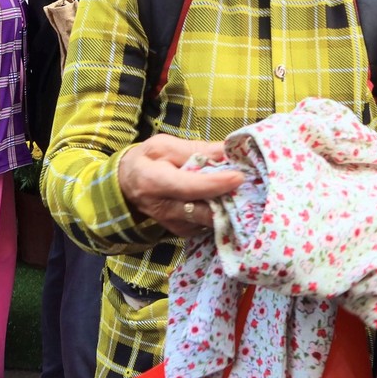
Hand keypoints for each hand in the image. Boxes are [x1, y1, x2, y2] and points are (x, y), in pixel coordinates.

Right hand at [118, 135, 243, 235]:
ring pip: (208, 220)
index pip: (189, 187)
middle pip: (203, 210)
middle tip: (251, 182)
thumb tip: (227, 149)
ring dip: (228, 206)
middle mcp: (163, 209)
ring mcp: (173, 224)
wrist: (125, 184)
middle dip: (228, 198)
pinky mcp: (182, 231)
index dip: (216, 183)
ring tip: (243, 189)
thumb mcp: (165, 146)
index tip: (239, 176)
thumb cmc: (147, 160)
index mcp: (154, 182)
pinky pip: (207, 224)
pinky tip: (227, 197)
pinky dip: (220, 212)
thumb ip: (196, 149)